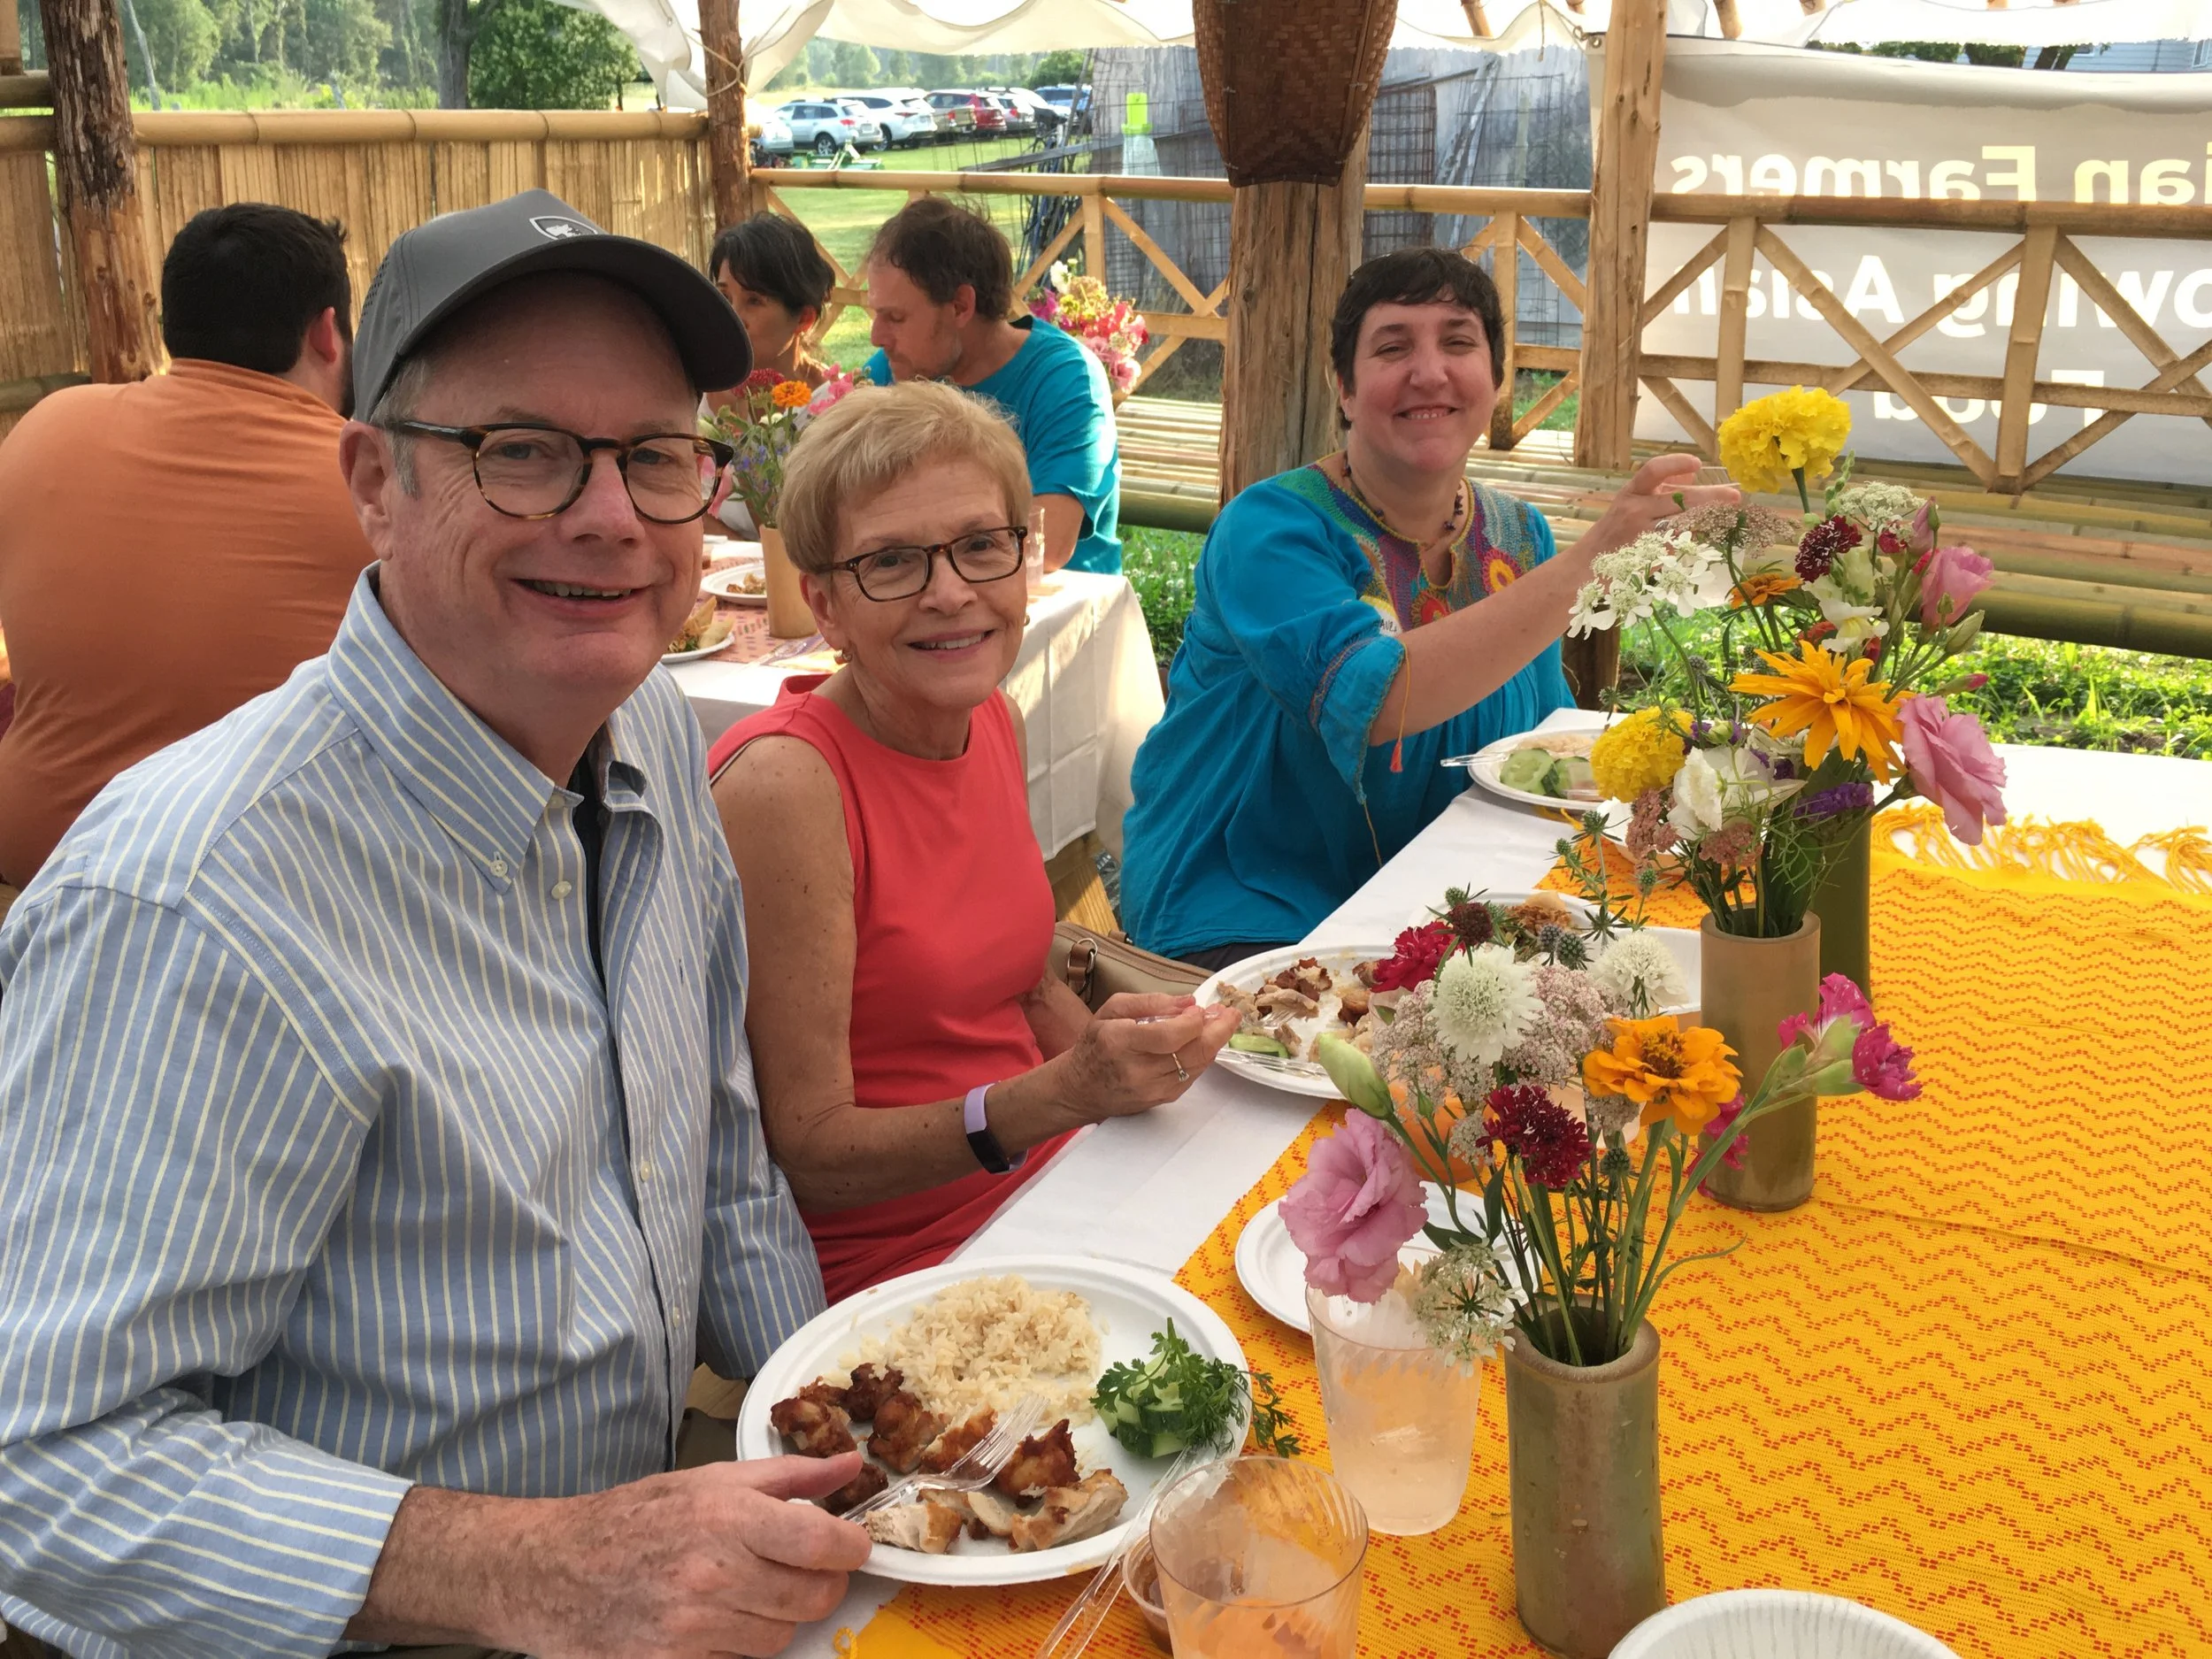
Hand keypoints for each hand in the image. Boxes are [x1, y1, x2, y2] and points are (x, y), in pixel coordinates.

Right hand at [505, 1453, 870, 1657]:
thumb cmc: (634, 1519)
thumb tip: (851, 1467)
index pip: (824, 1546)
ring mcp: (692, 1627)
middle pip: (815, 1597)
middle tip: (800, 1566)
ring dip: (779, 1614)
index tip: (849, 1543)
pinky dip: (740, 1642)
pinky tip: (716, 1617)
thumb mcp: (710, 1480)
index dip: (851, 1546)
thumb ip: (790, 1475)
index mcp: (728, 1517)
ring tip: (747, 1588)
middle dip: (820, 1581)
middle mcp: (714, 1574)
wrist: (552, 1571)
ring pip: (783, 1635)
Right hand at [1059, 993, 1241, 1121]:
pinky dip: (1202, 1058)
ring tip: (1222, 1024)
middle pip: (1191, 1053)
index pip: (1169, 1035)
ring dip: (1215, 1043)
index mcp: (1120, 1042)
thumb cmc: (1095, 1045)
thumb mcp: (1111, 1010)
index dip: (1193, 1021)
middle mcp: (1137, 1070)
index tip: (1201, 1008)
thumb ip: (1150, 1002)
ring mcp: (1151, 1090)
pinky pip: (1192, 1077)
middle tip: (1231, 1013)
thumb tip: (1188, 1002)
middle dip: (1218, 1031)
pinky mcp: (1161, 1100)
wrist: (1080, 1088)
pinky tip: (1204, 1043)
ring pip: (1197, 1066)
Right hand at [1574, 453, 1739, 561]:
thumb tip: (1692, 473)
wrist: (1587, 566)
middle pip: (1681, 500)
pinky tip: (1709, 539)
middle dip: (1712, 497)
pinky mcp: (1651, 557)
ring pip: (1686, 525)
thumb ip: (1659, 488)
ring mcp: (1644, 536)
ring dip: (1710, 522)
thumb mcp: (1630, 503)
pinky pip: (1682, 546)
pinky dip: (1698, 541)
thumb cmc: (1615, 531)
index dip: (1676, 463)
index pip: (1653, 470)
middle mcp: (1636, 511)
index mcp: (1631, 493)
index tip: (1697, 463)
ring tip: (1727, 519)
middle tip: (1734, 497)